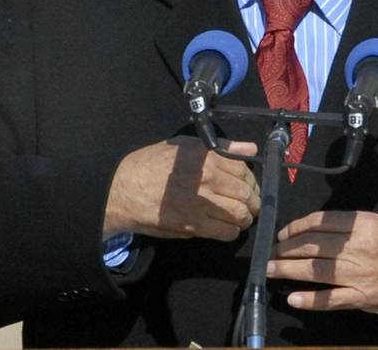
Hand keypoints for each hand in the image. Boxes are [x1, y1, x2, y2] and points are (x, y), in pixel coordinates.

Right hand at [103, 136, 259, 240]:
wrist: (124, 189)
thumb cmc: (152, 164)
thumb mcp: (185, 146)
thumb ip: (221, 147)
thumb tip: (250, 149)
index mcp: (208, 157)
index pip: (244, 170)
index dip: (251, 180)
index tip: (248, 186)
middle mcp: (209, 178)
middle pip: (247, 193)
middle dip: (252, 201)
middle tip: (249, 204)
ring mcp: (203, 203)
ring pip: (241, 214)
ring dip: (244, 218)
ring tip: (239, 217)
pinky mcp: (195, 225)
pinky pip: (226, 232)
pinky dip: (231, 231)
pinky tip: (226, 227)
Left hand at [267, 210, 377, 315]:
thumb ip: (350, 226)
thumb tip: (316, 230)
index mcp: (362, 224)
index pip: (319, 222)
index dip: (295, 227)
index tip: (283, 234)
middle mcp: (358, 247)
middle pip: (312, 246)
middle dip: (286, 249)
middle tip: (271, 253)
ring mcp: (359, 273)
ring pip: (315, 271)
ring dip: (288, 270)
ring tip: (271, 270)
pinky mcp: (362, 297)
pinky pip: (331, 299)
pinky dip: (310, 300)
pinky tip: (293, 298)